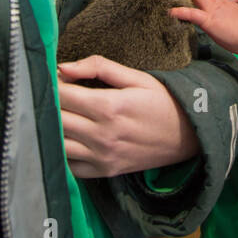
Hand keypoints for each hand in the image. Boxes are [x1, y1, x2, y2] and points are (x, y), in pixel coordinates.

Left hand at [56, 55, 199, 177]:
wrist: (188, 136)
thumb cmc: (162, 102)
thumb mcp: (137, 77)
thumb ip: (99, 67)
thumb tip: (64, 66)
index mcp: (109, 107)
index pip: (62, 95)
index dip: (51, 84)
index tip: (52, 77)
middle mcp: (102, 135)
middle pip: (56, 119)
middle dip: (48, 104)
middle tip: (51, 94)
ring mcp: (102, 156)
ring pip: (57, 144)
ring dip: (51, 129)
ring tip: (56, 116)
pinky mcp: (105, 171)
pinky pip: (70, 166)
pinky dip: (62, 153)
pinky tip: (66, 138)